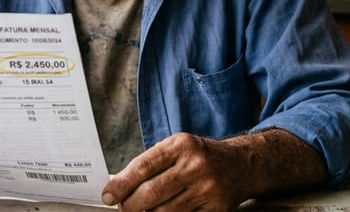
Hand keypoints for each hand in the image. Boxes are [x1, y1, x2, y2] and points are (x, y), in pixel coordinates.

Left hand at [101, 130, 325, 210]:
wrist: (241, 165)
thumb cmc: (200, 157)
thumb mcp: (177, 148)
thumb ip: (150, 164)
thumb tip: (118, 187)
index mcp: (181, 145)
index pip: (143, 166)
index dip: (121, 184)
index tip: (108, 196)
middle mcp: (196, 165)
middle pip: (152, 193)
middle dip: (130, 205)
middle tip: (121, 208)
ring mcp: (208, 189)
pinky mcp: (217, 210)